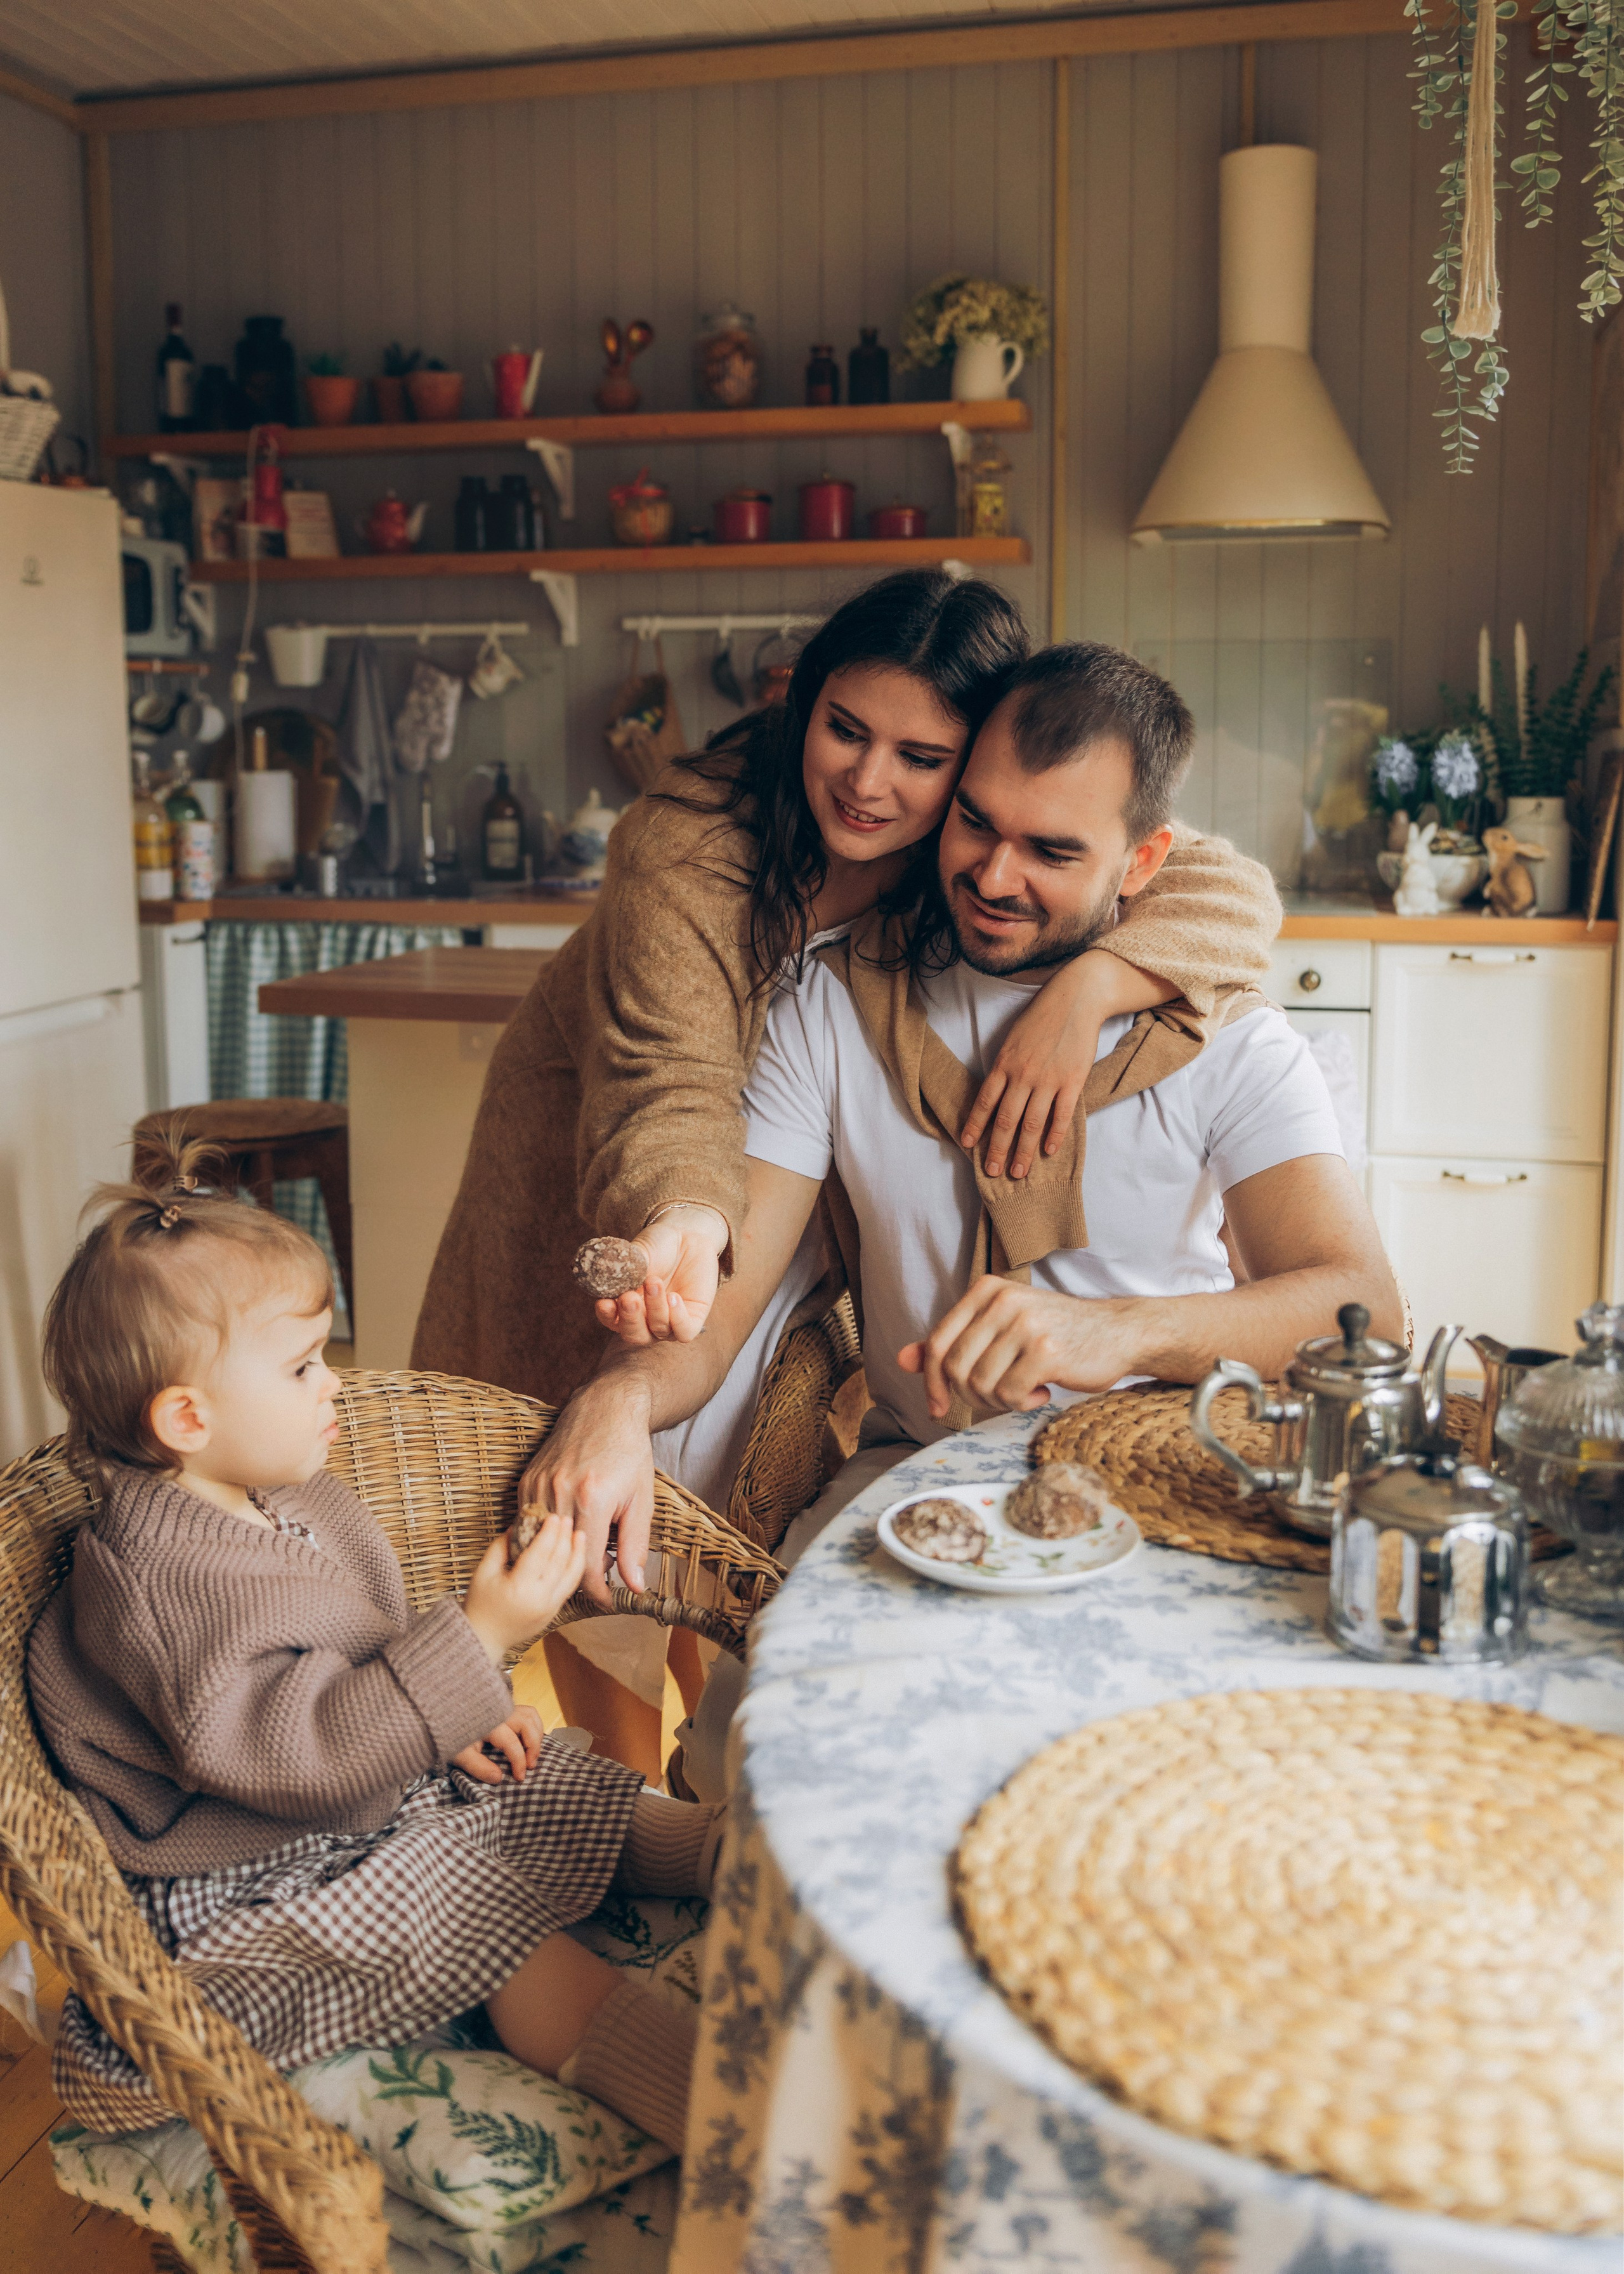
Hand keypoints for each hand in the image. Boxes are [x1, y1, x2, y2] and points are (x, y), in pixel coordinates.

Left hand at [452, 1702, 545, 1784]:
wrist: (444, 1718)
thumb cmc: (452, 1737)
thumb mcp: (461, 1755)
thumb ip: (478, 1767)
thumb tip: (498, 1777)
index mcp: (488, 1724)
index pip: (512, 1742)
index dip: (519, 1762)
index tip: (520, 1777)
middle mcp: (499, 1712)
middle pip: (527, 1724)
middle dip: (534, 1746)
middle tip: (530, 1765)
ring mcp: (504, 1708)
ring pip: (531, 1715)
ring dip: (536, 1734)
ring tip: (532, 1753)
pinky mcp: (506, 1708)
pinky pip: (528, 1712)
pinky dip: (533, 1726)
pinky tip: (529, 1741)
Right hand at [462, 1510, 587, 1661]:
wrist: (485, 1638)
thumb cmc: (480, 1603)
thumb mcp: (483, 1572)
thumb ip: (501, 1546)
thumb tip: (519, 1523)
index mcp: (519, 1588)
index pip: (540, 1554)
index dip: (549, 1533)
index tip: (553, 1516)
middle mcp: (540, 1599)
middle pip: (559, 1562)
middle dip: (564, 1538)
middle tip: (567, 1519)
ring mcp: (550, 1608)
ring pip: (572, 1576)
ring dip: (577, 1552)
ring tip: (579, 1534)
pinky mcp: (555, 1612)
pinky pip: (570, 1587)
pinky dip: (575, 1568)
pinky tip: (575, 1554)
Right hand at [517, 1374, 654, 1608]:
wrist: (605, 1408)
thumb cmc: (629, 1453)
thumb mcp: (641, 1500)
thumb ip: (635, 1546)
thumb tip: (634, 1586)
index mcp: (592, 1500)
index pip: (587, 1567)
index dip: (599, 1592)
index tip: (609, 1601)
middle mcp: (560, 1493)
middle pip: (561, 1559)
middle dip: (581, 1578)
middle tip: (601, 1579)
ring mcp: (539, 1485)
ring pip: (540, 1543)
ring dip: (560, 1557)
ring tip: (585, 1555)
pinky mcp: (528, 1479)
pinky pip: (529, 1522)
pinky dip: (545, 1536)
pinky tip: (566, 1534)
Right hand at [596, 1205, 729, 1343]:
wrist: (689, 1236)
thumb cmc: (659, 1246)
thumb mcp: (639, 1253)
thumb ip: (624, 1267)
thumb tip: (606, 1275)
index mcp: (626, 1306)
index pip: (612, 1320)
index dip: (607, 1315)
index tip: (604, 1302)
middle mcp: (647, 1320)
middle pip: (634, 1335)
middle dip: (630, 1319)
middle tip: (628, 1298)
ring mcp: (669, 1321)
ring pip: (658, 1330)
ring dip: (654, 1308)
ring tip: (654, 1281)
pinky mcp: (693, 1319)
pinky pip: (684, 1333)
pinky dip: (678, 1319)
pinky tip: (673, 1297)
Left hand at [898, 1278, 1150, 1419]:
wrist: (1117, 1332)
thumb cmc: (1055, 1334)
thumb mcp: (1000, 1330)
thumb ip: (954, 1343)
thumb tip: (902, 1359)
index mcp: (985, 1290)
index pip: (938, 1343)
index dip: (931, 1382)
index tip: (937, 1409)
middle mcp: (1003, 1301)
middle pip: (956, 1368)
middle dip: (969, 1395)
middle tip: (998, 1396)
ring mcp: (1025, 1323)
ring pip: (981, 1384)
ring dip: (999, 1400)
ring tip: (1023, 1390)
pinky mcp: (1047, 1349)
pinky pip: (1009, 1394)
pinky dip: (1021, 1403)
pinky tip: (1041, 1392)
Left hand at [958, 956, 1112, 1178]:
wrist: (1075, 999)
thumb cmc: (1041, 1018)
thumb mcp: (1012, 1040)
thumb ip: (1004, 1068)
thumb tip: (995, 1096)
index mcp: (1004, 1064)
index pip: (984, 1102)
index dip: (975, 1126)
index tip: (967, 1145)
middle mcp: (1023, 1075)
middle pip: (1006, 1120)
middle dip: (997, 1149)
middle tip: (992, 1172)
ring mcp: (1048, 1080)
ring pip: (1032, 1124)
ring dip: (1024, 1151)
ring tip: (1019, 1172)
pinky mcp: (1072, 1081)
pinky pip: (1061, 1115)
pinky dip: (1054, 1135)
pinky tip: (1048, 1151)